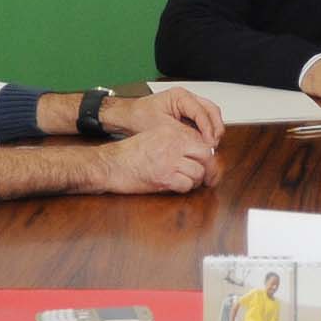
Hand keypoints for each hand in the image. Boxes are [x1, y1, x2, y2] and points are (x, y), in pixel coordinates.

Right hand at [96, 119, 215, 193]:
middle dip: (210, 169)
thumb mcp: (155, 137)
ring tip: (185, 181)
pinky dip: (184, 188)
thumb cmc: (129, 153)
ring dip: (195, 180)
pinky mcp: (164, 177)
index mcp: (172, 131)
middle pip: (206, 156)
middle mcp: (174, 143)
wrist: (110, 164)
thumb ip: (177, 142)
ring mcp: (170, 160)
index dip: (208, 155)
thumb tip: (200, 153)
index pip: (201, 141)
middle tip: (208, 178)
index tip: (208, 163)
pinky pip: (186, 185)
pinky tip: (175, 186)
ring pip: (198, 172)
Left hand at [106, 86, 223, 143]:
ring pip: (209, 115)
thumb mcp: (161, 127)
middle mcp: (186, 98)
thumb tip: (200, 143)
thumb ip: (183, 133)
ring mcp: (187, 105)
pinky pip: (202, 121)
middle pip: (211, 110)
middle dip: (215, 128)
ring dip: (212, 130)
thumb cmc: (139, 117)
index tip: (209, 143)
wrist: (126, 117)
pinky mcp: (186, 114)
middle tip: (213, 145)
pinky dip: (205, 132)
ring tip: (210, 146)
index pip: (202, 111)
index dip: (208, 129)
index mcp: (180, 96)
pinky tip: (203, 144)